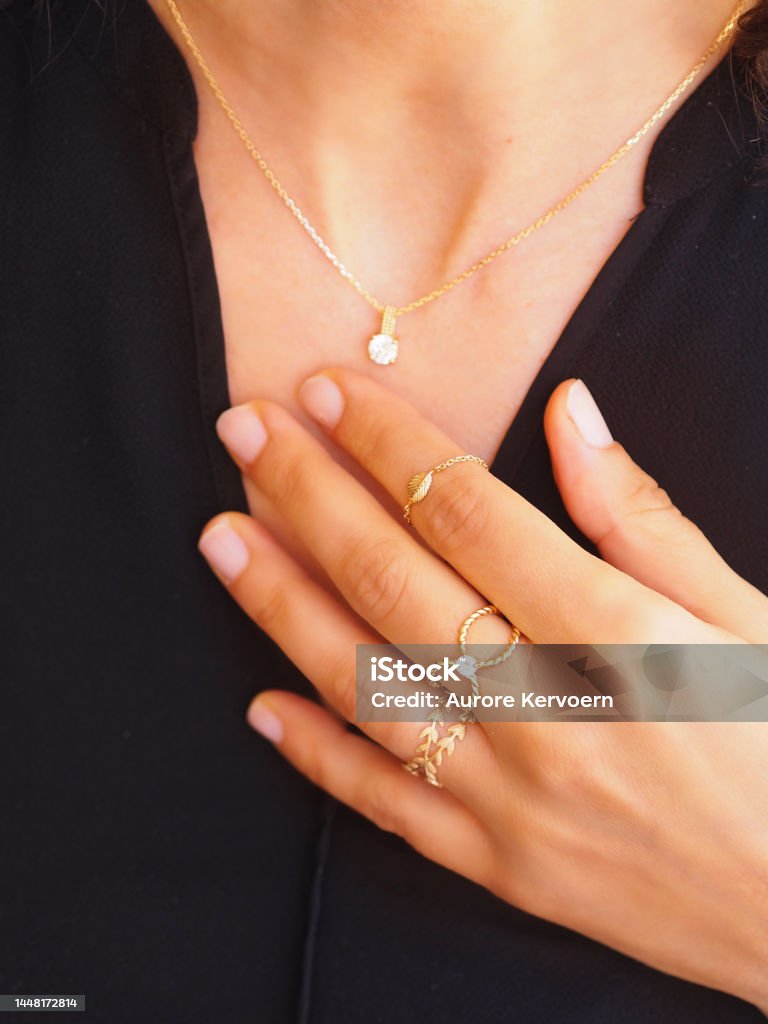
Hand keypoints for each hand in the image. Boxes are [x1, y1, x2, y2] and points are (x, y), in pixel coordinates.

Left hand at [198, 370, 767, 1008]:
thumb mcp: (743, 616)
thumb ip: (640, 517)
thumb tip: (570, 411)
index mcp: (612, 631)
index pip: (464, 509)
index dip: (385, 442)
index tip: (324, 392)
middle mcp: (544, 709)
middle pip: (393, 580)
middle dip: (309, 496)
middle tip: (244, 432)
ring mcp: (511, 794)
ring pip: (368, 684)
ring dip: (284, 605)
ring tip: (222, 539)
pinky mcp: (499, 863)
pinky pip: (388, 804)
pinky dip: (320, 754)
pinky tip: (263, 705)